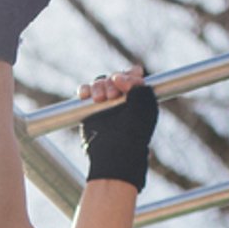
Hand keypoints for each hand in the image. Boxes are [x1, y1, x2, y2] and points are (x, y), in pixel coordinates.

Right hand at [80, 66, 155, 189]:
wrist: (115, 153)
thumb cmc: (133, 134)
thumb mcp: (144, 107)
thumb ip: (137, 86)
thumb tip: (117, 78)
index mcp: (139, 98)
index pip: (133, 75)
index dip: (130, 74)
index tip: (127, 81)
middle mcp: (122, 99)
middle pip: (114, 77)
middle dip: (112, 82)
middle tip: (112, 96)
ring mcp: (106, 104)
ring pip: (99, 82)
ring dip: (98, 86)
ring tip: (100, 98)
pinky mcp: (91, 110)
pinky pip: (86, 92)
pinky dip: (84, 90)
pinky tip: (85, 96)